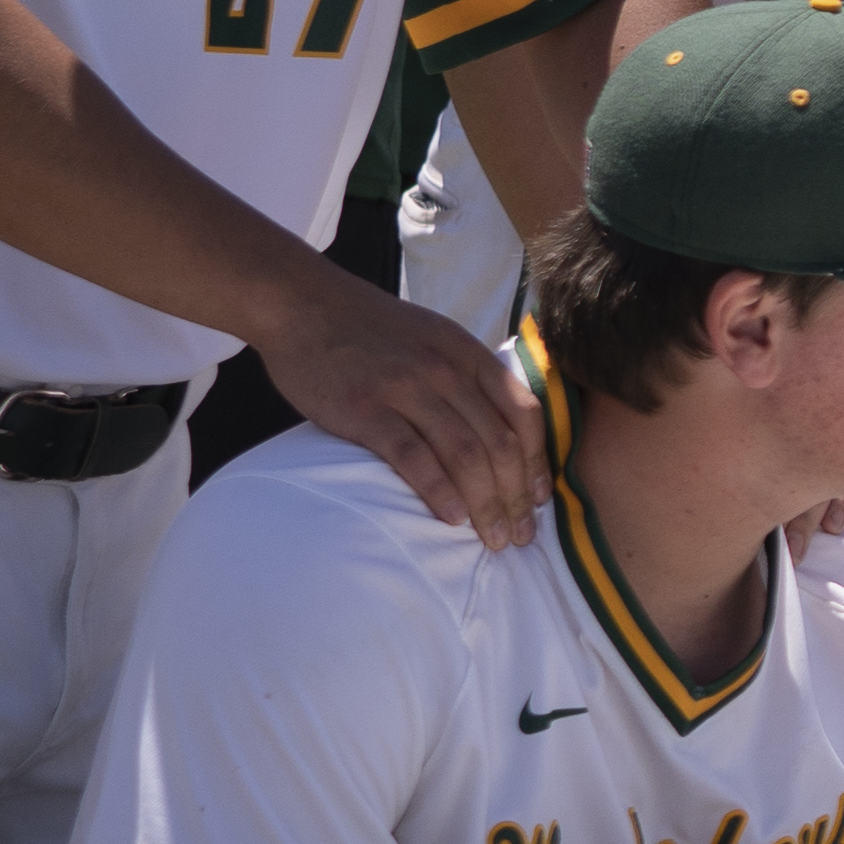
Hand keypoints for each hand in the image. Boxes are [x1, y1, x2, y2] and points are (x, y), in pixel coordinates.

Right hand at [252, 270, 545, 543]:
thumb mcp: (434, 337)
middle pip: (499, 443)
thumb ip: (467, 375)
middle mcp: (446, 372)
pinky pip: (414, 457)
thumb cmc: (370, 329)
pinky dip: (439, 491)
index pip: (524, 414)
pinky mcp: (366, 410)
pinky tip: (452, 518)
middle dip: (516, 497)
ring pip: (465, 455)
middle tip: (521, 537)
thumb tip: (499, 428)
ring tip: (493, 539)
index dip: (537, 462)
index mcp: (468, 355)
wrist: (303, 305)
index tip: (540, 500)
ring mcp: (406, 389)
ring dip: (486, 504)